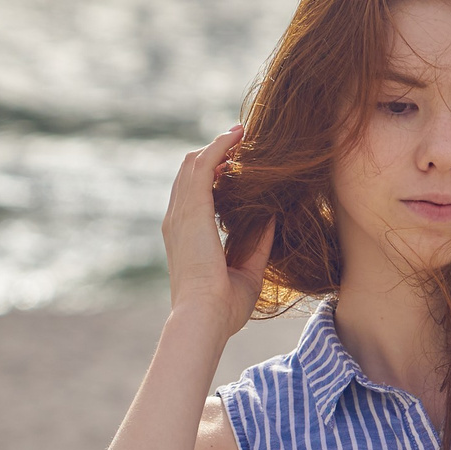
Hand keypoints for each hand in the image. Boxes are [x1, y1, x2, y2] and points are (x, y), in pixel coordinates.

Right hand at [163, 125, 273, 344]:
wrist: (203, 315)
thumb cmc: (222, 307)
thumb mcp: (247, 271)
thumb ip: (258, 244)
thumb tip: (273, 217)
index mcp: (185, 236)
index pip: (192, 193)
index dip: (211, 174)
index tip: (235, 163)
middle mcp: (177, 220)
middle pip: (189, 171)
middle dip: (213, 153)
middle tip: (241, 142)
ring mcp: (180, 213)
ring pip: (193, 163)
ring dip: (217, 145)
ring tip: (241, 134)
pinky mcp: (191, 209)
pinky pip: (202, 166)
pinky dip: (218, 147)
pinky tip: (237, 137)